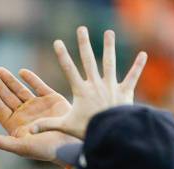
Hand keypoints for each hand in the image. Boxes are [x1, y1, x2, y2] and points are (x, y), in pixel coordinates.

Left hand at [0, 66, 75, 160]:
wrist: (70, 145)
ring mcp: (37, 106)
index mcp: (16, 126)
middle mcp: (24, 115)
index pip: (0, 110)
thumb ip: (4, 143)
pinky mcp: (51, 99)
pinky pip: (38, 86)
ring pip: (20, 90)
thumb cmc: (45, 150)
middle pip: (7, 97)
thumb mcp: (23, 148)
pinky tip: (21, 72)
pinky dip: (31, 78)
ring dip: (9, 80)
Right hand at [28, 27, 146, 138]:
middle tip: (81, 29)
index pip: (69, 70)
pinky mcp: (125, 92)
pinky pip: (132, 77)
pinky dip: (138, 66)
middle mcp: (96, 85)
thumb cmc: (88, 130)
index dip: (62, 55)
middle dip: (84, 44)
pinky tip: (143, 54)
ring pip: (110, 63)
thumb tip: (30, 131)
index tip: (57, 42)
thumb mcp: (66, 126)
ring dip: (109, 47)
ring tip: (108, 32)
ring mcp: (111, 86)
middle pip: (89, 60)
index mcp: (81, 91)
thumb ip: (48, 125)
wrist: (112, 133)